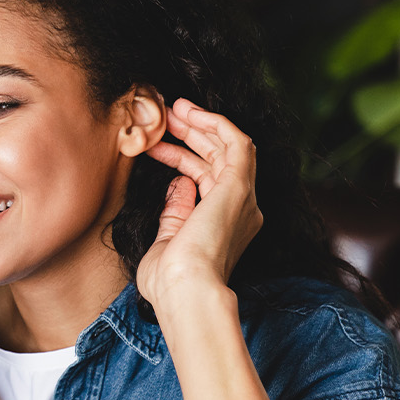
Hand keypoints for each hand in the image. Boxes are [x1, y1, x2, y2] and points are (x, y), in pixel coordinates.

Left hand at [138, 98, 264, 316]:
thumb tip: (179, 184)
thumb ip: (176, 212)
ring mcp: (243, 198)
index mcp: (225, 225)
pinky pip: (237, 141)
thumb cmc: (171, 281)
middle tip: (164, 116)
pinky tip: (190, 113)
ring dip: (202, 124)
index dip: (181, 157)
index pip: (207, 179)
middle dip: (191, 135)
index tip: (156, 145)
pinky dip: (216, 123)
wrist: (185, 291)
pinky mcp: (239, 187)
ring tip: (173, 108)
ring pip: (229, 146)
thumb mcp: (168, 240)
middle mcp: (242, 210)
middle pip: (218, 160)